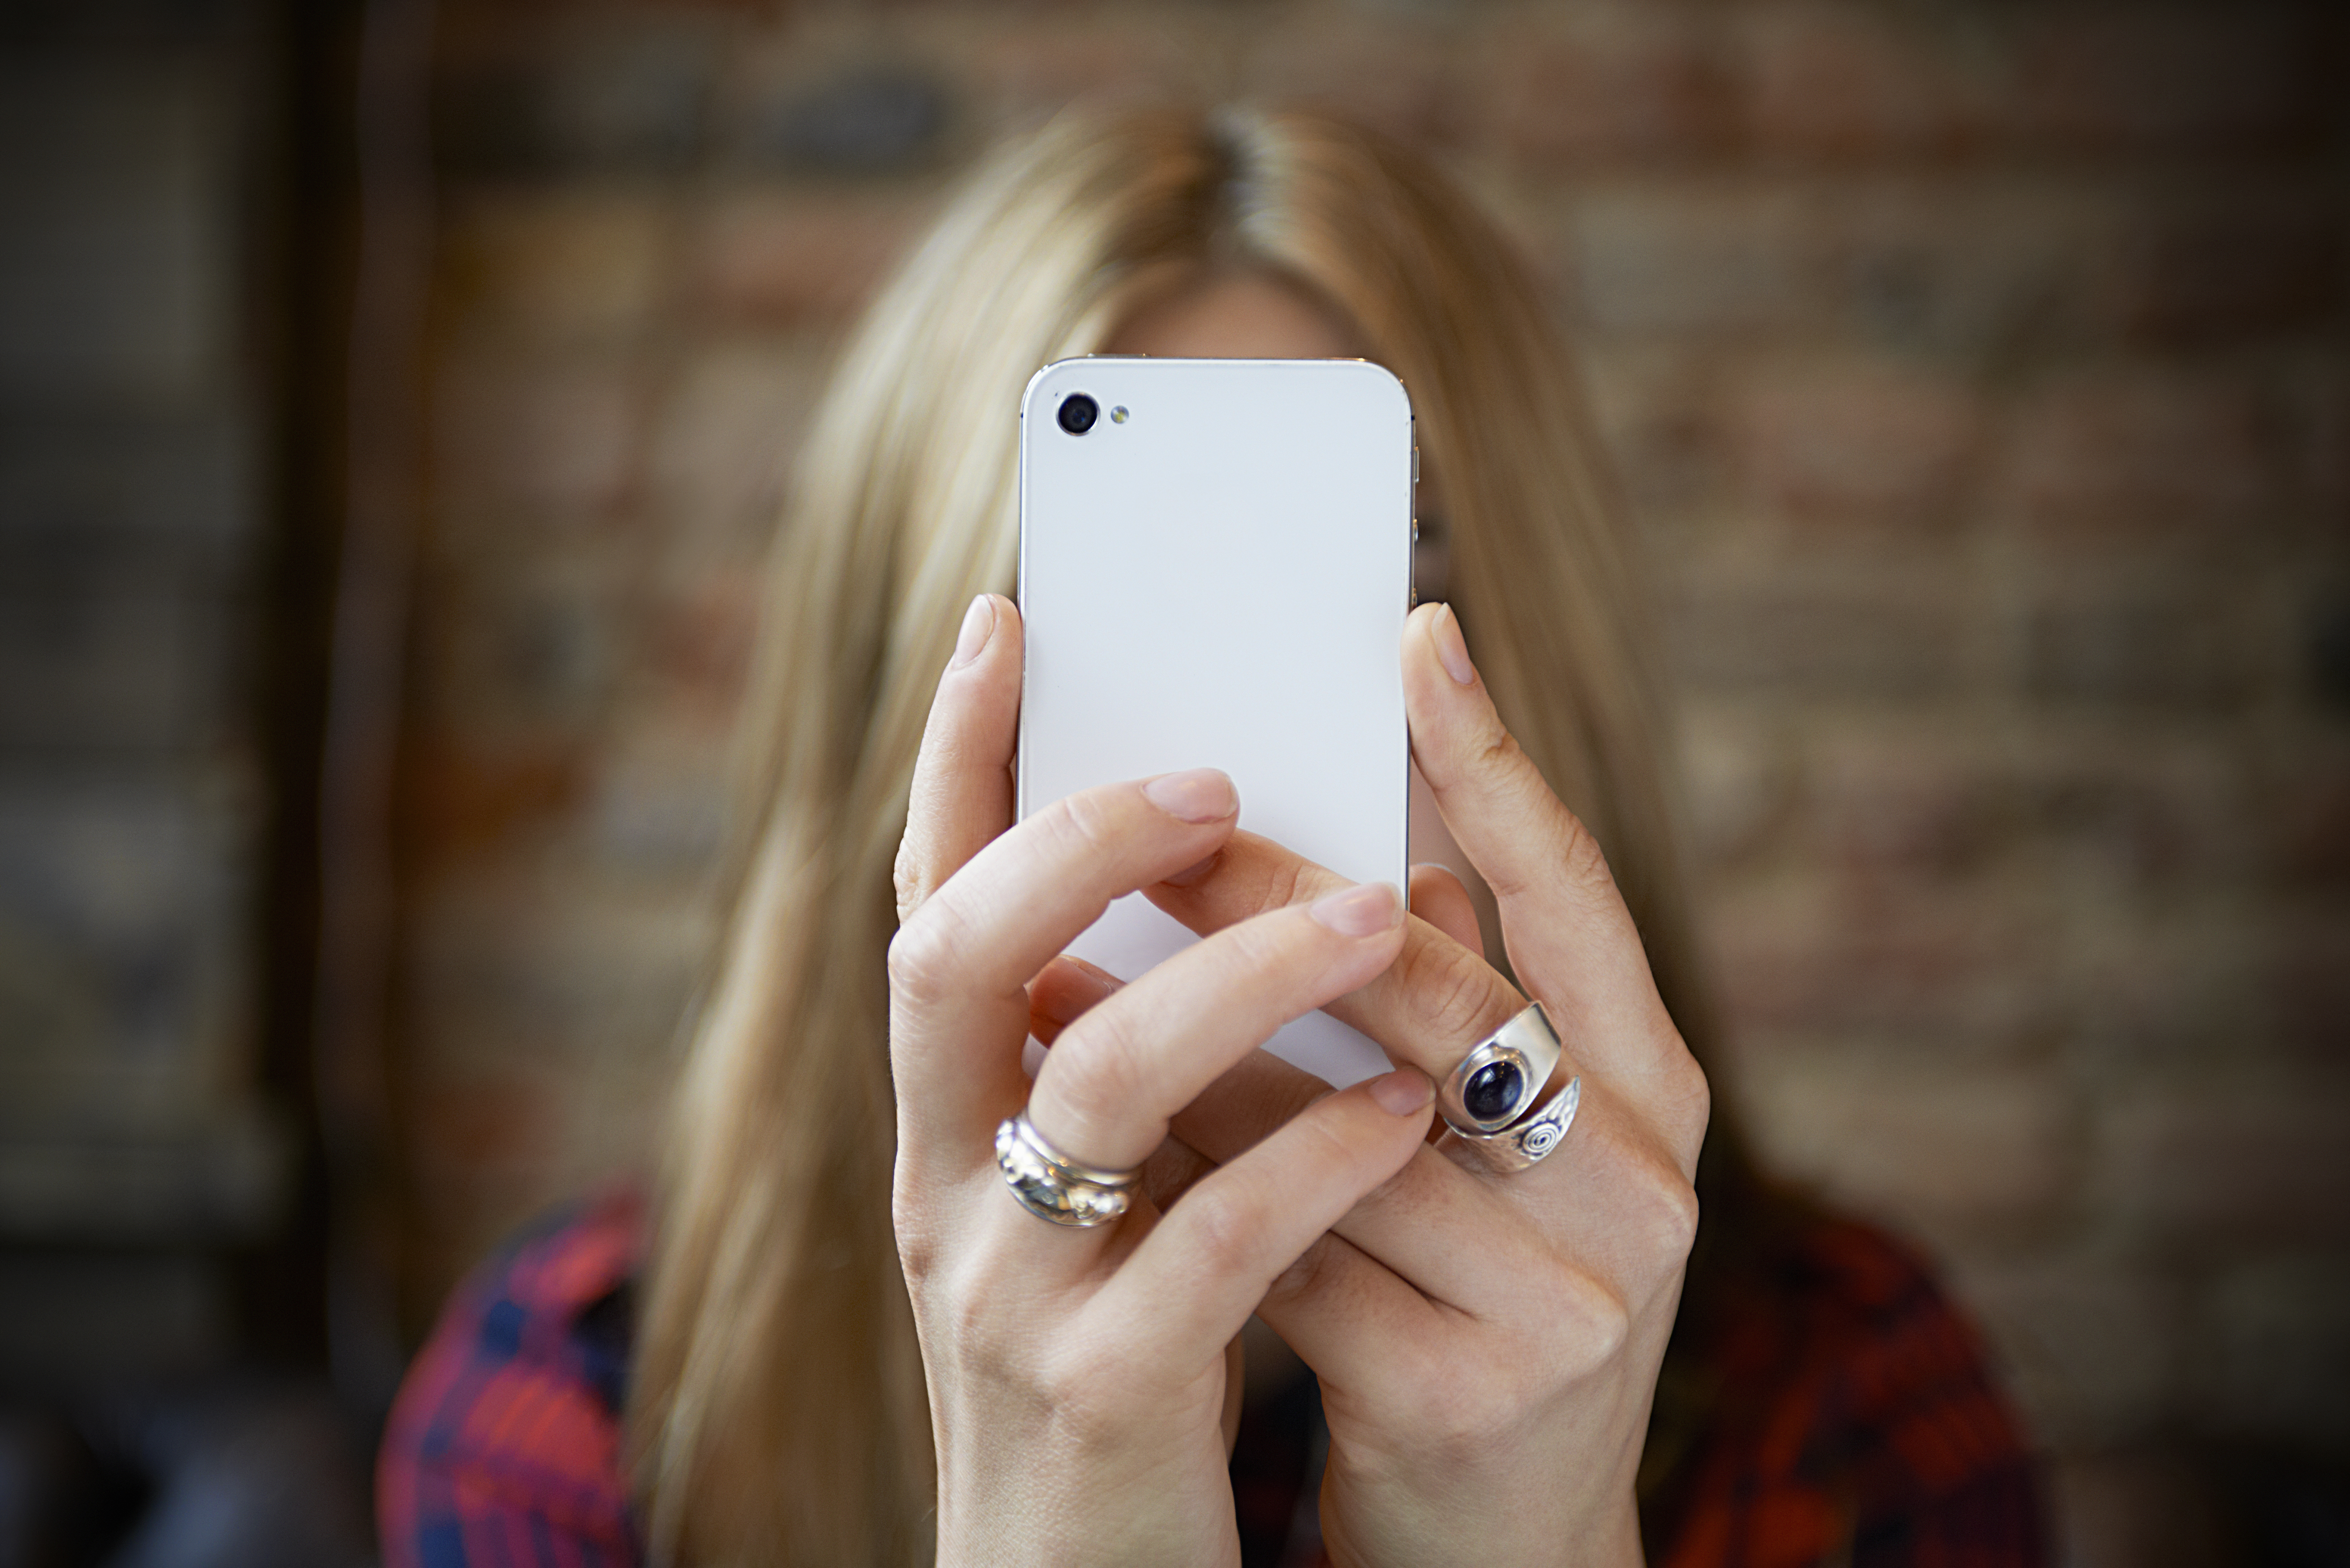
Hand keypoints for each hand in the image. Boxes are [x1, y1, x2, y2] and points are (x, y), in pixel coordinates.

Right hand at [889, 594, 1441, 1567]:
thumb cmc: (1118, 1360)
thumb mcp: (1097, 1197)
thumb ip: (1126, 1060)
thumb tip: (1235, 876)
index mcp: (948, 1122)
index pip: (920, 903)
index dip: (951, 758)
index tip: (1008, 617)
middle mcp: (945, 1189)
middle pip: (954, 959)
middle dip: (1077, 840)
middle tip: (1214, 772)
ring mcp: (1009, 1293)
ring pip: (1093, 1086)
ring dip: (1234, 979)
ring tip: (1368, 913)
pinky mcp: (1102, 1399)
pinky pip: (1209, 1248)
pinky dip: (1309, 1161)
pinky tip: (1403, 1114)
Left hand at [1081, 600, 1709, 1567]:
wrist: (1508, 1549)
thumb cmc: (1478, 1299)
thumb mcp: (1498, 1155)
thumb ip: (1452, 1006)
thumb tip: (1364, 834)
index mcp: (1654, 1095)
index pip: (1579, 895)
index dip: (1497, 762)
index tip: (1414, 632)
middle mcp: (1638, 1186)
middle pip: (1437, 993)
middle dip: (1278, 897)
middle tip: (1156, 814)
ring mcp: (1566, 1300)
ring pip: (1340, 1122)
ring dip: (1196, 1048)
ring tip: (1071, 971)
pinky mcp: (1466, 1396)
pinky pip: (1293, 1251)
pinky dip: (1192, 1186)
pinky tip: (1104, 1142)